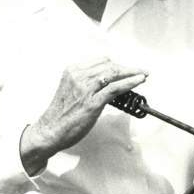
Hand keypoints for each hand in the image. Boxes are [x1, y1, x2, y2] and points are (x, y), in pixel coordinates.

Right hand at [20, 58, 147, 174]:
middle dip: (127, 68)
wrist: (50, 131)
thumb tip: (105, 82)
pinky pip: (115, 88)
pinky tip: (138, 81)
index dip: (117, 65)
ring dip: (132, 73)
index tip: (127, 68)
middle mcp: (78, 76)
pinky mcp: (92, 102)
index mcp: (72, 71)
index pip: (101, 62)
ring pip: (114, 74)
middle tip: (139, 70)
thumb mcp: (71, 91)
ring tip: (143, 74)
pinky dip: (130, 82)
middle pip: (109, 66)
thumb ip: (85, 83)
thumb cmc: (60, 115)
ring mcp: (85, 89)